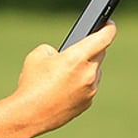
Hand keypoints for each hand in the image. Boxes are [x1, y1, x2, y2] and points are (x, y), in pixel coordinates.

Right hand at [11, 21, 116, 135]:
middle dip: (91, 49)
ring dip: (86, 68)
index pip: (104, 38)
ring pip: (95, 71)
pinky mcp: (87, 102)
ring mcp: (90, 90)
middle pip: (100, 54)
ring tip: (66, 71)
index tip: (109, 23)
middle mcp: (88, 73)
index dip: (108, 28)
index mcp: (77, 58)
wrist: (29, 114)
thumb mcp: (37, 55)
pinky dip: (81, 83)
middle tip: (80, 47)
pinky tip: (65, 86)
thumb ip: (54, 49)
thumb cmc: (31, 83)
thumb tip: (62, 55)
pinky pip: (89, 87)